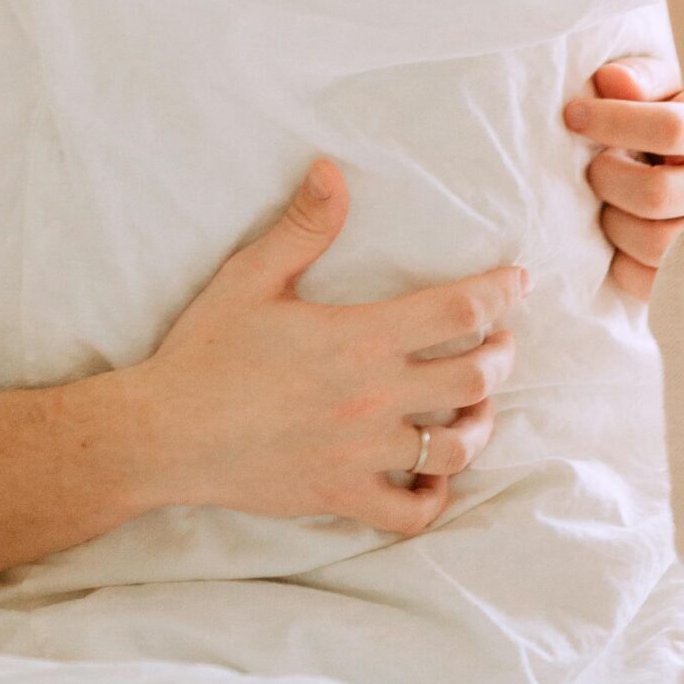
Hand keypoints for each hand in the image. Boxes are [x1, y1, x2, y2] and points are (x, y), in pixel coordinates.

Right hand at [137, 160, 526, 534]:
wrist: (165, 433)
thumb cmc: (208, 350)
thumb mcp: (252, 275)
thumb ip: (303, 225)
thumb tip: (332, 169)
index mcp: (359, 338)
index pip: (457, 313)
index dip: (498, 293)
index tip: (518, 281)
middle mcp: (373, 398)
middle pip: (473, 379)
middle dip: (500, 356)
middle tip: (501, 341)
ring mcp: (361, 454)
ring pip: (455, 448)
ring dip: (481, 424)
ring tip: (480, 406)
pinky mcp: (342, 496)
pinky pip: (411, 513)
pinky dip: (434, 497)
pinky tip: (434, 476)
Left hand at [564, 58, 683, 301]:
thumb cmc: (682, 119)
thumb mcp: (671, 86)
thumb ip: (643, 78)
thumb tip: (611, 81)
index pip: (667, 129)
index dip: (610, 120)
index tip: (574, 115)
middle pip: (653, 195)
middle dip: (607, 177)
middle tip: (597, 164)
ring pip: (653, 244)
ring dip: (613, 220)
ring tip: (610, 201)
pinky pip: (649, 282)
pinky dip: (622, 259)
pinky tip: (623, 230)